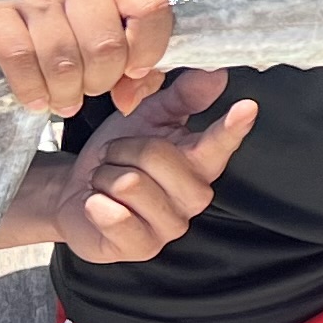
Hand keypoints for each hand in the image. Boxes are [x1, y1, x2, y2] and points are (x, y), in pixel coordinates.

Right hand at [0, 0, 175, 116]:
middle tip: (91, 88)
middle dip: (101, 82)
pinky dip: (32, 90)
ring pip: (64, 60)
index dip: (148, 50)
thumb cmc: (72, 16)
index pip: (150, 8)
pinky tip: (38, 98)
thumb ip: (138, 64)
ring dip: (67, 93)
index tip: (133, 70)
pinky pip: (20, 60)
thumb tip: (128, 99)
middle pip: (105, 46)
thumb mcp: (113, 26)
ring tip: (66, 98)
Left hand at [0, 70, 255, 261]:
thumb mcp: (147, 117)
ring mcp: (169, 226)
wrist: (75, 193)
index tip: (247, 107)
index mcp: (199, 163)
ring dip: (105, 176)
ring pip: (130, 183)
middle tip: (116, 158)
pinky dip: (97, 204)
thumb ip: (183, 96)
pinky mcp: (141, 248)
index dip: (232, 127)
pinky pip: (116, 216)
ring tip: (107, 183)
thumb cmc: (118, 155)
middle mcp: (193, 196)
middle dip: (123, 150)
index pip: (219, 143)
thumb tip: (217, 74)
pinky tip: (97, 205)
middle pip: (157, 156)